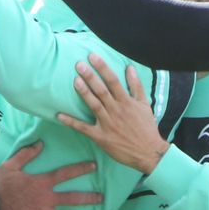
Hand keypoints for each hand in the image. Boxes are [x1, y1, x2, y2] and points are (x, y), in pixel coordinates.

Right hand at [0, 140, 100, 209]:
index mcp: (42, 183)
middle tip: (101, 198)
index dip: (81, 169)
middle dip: (90, 198)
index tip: (94, 167)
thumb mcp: (9, 167)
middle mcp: (47, 200)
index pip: (65, 174)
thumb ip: (26, 154)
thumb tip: (40, 143)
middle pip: (73, 198)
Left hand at [57, 56, 165, 174]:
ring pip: (94, 105)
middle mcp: (117, 111)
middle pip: (102, 90)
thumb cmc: (146, 128)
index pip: (113, 81)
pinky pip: (84, 129)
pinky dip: (71, 122)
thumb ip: (136, 86)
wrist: (149, 152)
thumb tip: (130, 68)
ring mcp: (108, 124)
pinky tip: (59, 115)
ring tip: (75, 81)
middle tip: (79, 65)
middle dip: (90, 76)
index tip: (93, 57)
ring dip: (84, 93)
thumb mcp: (145, 104)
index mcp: (126, 102)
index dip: (102, 67)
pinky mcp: (101, 137)